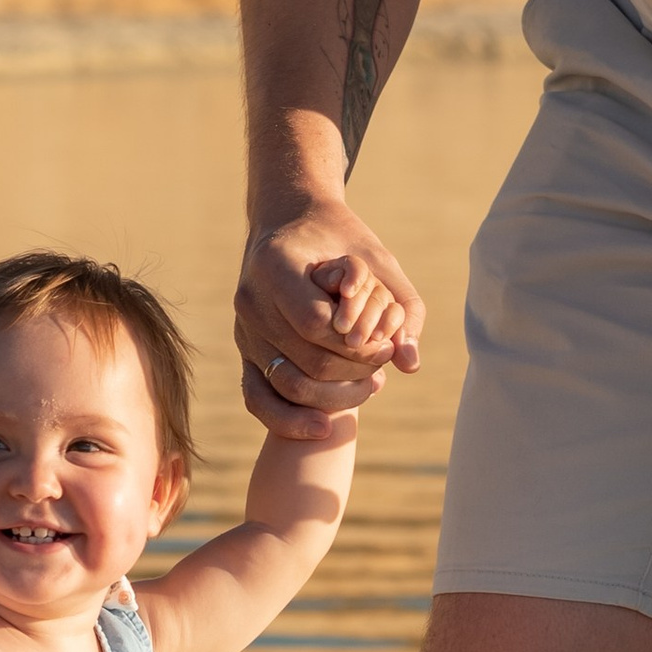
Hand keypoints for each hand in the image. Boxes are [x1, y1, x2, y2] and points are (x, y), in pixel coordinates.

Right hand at [236, 203, 423, 440]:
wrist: (290, 225)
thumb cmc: (339, 240)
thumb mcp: (376, 259)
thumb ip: (402, 306)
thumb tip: (409, 363)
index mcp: (273, 264)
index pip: (315, 324)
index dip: (356, 344)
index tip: (383, 343)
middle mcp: (250, 299)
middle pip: (307, 361)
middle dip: (354, 372)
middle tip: (383, 368)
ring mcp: (243, 329)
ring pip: (289, 385)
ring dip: (336, 396)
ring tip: (371, 385)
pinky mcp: (245, 352)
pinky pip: (258, 400)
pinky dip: (291, 421)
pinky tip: (325, 426)